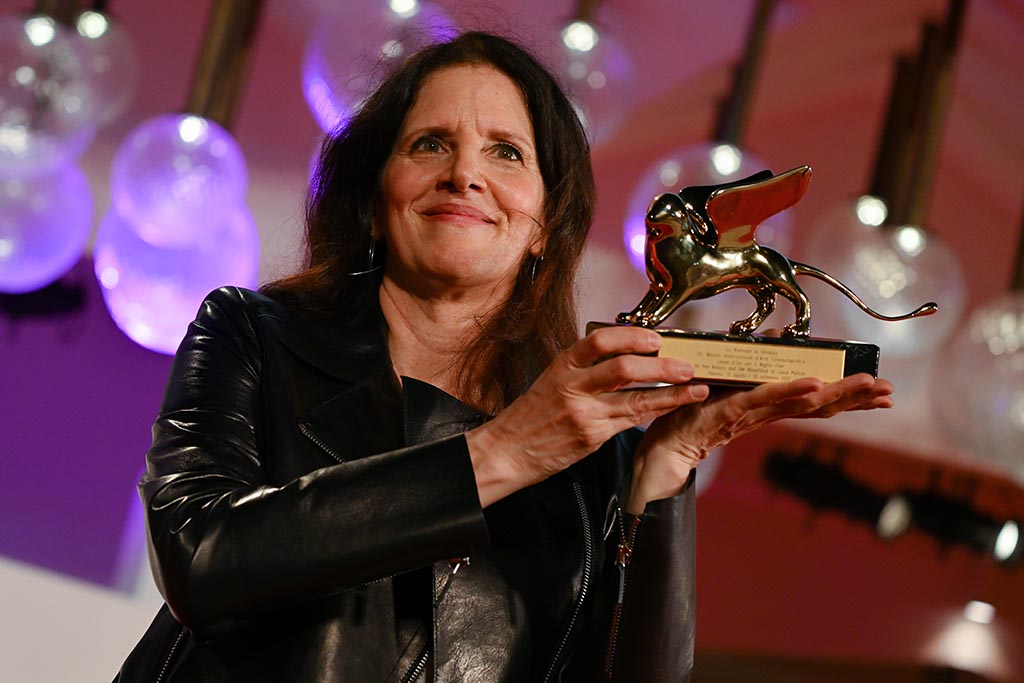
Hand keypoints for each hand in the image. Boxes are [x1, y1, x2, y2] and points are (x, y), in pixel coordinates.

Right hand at [466, 326, 708, 506]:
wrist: (508, 450)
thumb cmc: (532, 415)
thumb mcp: (552, 380)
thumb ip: (584, 368)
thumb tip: (626, 354)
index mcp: (562, 365)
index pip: (599, 341)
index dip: (631, 336)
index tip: (655, 338)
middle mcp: (573, 386)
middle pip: (625, 368)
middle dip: (662, 365)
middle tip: (686, 364)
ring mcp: (584, 413)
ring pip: (636, 398)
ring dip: (671, 392)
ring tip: (696, 387)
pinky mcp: (592, 437)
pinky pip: (631, 420)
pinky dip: (655, 411)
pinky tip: (674, 406)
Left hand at [626, 373, 893, 513]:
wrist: (659, 451)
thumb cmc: (687, 420)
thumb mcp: (722, 390)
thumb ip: (747, 373)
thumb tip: (773, 345)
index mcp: (766, 408)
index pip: (813, 401)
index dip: (846, 396)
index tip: (878, 389)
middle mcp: (765, 413)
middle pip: (818, 405)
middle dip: (855, 397)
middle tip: (890, 390)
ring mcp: (751, 414)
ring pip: (802, 403)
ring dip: (838, 393)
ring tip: (870, 386)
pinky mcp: (732, 412)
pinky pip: (765, 400)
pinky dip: (791, 392)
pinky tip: (815, 386)